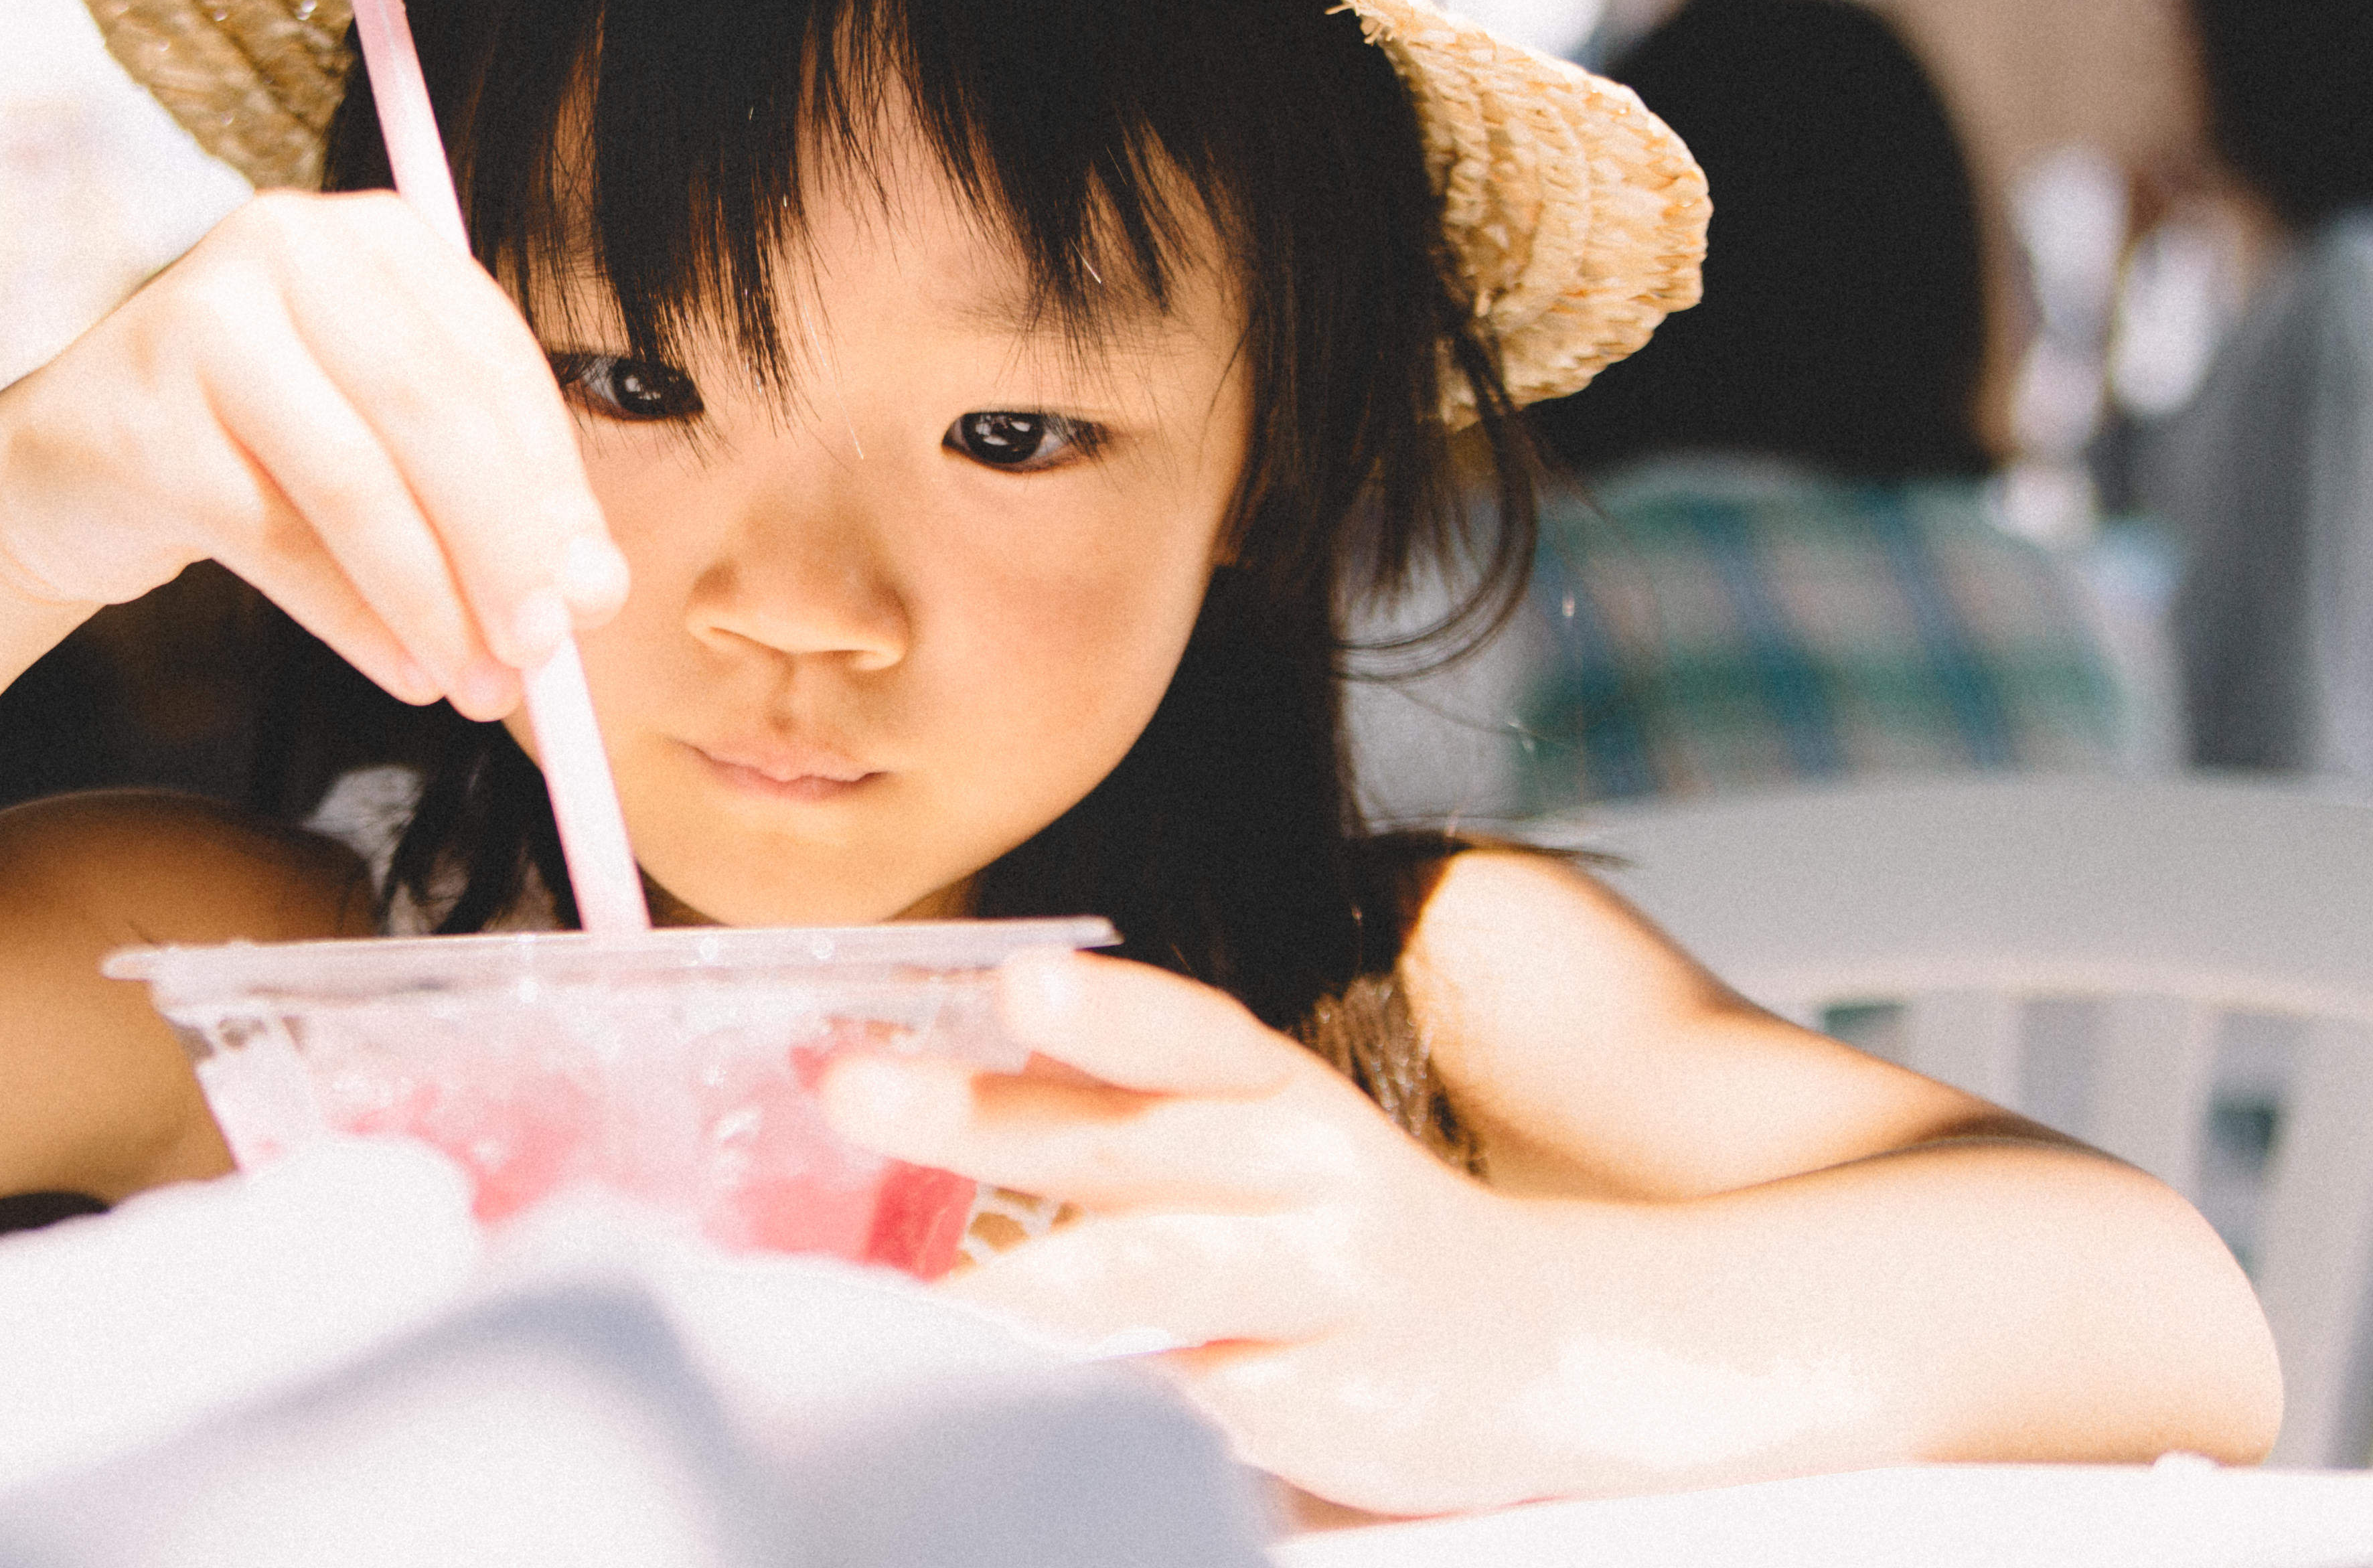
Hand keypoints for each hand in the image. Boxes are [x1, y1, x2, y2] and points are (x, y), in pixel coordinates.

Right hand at [0, 190, 627, 720]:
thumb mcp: (386, 446)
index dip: (554, 488)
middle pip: (433, 413)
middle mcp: (290, 246)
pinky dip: (353, 619)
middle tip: (545, 652)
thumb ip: (492, 503)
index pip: (495, 364)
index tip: (594, 594)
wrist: (73, 465)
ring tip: (474, 683)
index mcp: (377, 236)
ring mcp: (203, 321)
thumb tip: (592, 594)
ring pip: (355, 479)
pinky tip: (400, 669)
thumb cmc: (261, 446)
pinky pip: (276, 538)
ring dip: (431, 599)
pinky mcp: (144, 417)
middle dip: (503, 548)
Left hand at [822, 948, 1570, 1514]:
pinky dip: (1098, 1405)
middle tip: (849, 1092)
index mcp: (1277, 1094)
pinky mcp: (1325, 1412)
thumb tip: (924, 1080)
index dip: (1111, 1012)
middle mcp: (1301, 1183)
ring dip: (1020, 1288)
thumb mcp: (1252, 1137)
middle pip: (1130, 1149)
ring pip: (1154, 1289)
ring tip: (911, 1295)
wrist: (1545, 1343)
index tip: (1018, 981)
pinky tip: (1002, 1406)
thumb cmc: (1334, 1226)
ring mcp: (1317, 1300)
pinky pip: (1192, 1407)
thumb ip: (1114, 1113)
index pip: (1193, 1035)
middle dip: (982, 1120)